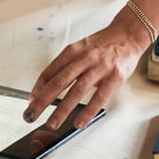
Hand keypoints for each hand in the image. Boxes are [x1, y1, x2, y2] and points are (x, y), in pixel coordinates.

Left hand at [24, 21, 145, 129]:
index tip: (30, 102)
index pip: (50, 71)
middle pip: (59, 81)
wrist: (128, 34)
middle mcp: (85, 58)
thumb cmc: (102, 46)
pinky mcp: (115, 77)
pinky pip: (99, 97)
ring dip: (62, 109)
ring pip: (77, 91)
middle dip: (42, 100)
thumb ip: (66, 66)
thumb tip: (45, 88)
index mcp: (73, 50)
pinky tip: (78, 122)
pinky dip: (87, 112)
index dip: (38, 88)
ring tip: (52, 123)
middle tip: (30, 115)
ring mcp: (100, 67)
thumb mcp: (81, 49)